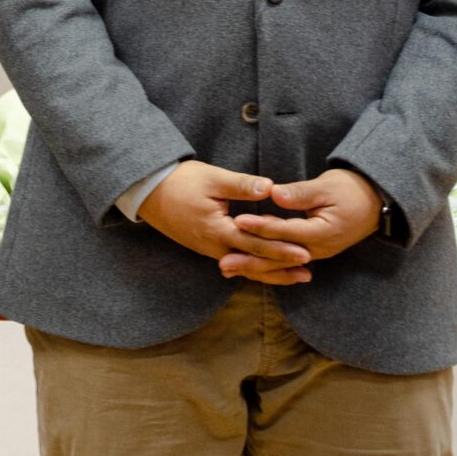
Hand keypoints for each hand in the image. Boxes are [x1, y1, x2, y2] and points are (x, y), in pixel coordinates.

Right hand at [138, 161, 313, 284]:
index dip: (281, 249)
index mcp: (217, 229)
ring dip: (270, 273)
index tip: (305, 252)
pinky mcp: (206, 247)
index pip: (255, 243)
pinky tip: (264, 270)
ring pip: (244, 267)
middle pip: (253, 263)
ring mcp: (209, 249)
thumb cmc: (180, 181)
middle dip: (281, 268)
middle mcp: (214, 246)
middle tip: (307, 273)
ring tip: (294, 277)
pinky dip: (253, 268)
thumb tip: (270, 187)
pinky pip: (234, 262)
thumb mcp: (211, 178)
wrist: (148, 191)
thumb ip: (241, 185)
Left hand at [221, 169, 380, 278]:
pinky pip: (285, 261)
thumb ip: (301, 193)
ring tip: (227, 268)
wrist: (375, 202)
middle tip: (223, 262)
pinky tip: (246, 265)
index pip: (285, 232)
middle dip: (250, 259)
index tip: (238, 222)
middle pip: (279, 257)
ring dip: (254, 266)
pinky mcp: (310, 251)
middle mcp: (317, 250)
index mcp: (321, 233)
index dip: (260, 227)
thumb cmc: (351, 190)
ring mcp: (315, 253)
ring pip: (280, 263)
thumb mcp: (327, 187)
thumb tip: (275, 193)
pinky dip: (265, 264)